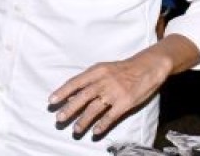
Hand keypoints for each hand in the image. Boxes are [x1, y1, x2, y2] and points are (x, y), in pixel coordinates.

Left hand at [49, 50, 170, 137]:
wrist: (148, 67)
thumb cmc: (122, 69)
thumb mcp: (103, 69)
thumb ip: (88, 81)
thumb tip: (71, 96)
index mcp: (96, 71)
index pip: (75, 82)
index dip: (62, 92)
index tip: (51, 101)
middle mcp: (104, 81)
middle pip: (83, 96)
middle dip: (69, 108)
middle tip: (58, 119)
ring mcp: (115, 92)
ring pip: (95, 108)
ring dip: (84, 120)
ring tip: (75, 130)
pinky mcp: (126, 102)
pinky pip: (111, 116)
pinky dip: (102, 124)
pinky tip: (95, 132)